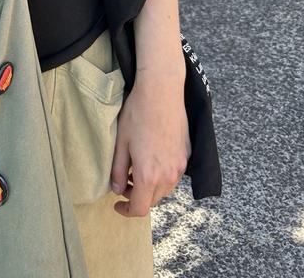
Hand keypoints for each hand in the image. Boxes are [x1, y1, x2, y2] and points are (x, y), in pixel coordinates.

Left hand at [109, 69, 189, 216]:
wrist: (161, 92)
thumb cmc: (137, 114)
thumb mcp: (121, 142)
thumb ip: (118, 171)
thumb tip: (117, 190)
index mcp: (148, 175)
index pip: (140, 208)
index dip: (126, 211)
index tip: (117, 204)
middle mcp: (168, 175)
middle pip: (153, 200)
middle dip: (137, 197)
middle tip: (124, 182)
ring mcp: (180, 166)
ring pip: (165, 189)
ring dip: (151, 187)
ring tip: (137, 169)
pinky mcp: (187, 155)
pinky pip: (174, 175)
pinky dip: (162, 175)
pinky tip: (152, 158)